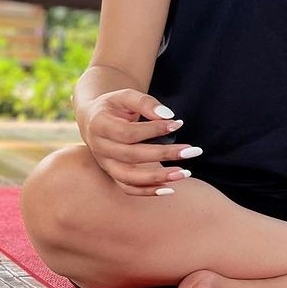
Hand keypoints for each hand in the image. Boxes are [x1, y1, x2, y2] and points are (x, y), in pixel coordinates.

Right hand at [79, 89, 199, 196]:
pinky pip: (128, 188)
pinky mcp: (112, 174)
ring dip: (158, 178)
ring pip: (129, 177)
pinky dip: (148, 191)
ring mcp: (105, 164)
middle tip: (193, 151)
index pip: (129, 132)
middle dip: (165, 154)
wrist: (94, 119)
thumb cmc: (114, 105)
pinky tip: (170, 189)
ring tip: (185, 173)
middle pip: (132, 156)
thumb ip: (145, 102)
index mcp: (99, 125)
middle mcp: (100, 148)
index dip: (154, 130)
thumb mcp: (125, 96)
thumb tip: (168, 115)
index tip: (177, 124)